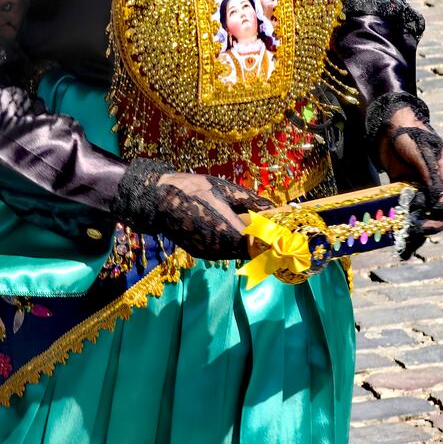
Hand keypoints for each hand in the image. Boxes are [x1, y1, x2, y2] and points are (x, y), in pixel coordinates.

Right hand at [114, 159, 271, 261]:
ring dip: (248, 243)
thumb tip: (275, 209)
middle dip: (263, 242)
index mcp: (230, 234)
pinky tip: (232, 227)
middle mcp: (221, 250)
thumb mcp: (227, 189)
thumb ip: (253, 202)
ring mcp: (209, 254)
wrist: (157, 199)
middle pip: (252, 252)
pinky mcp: (200, 253)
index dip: (275, 241)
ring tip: (254, 224)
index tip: (285, 234)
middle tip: (272, 227)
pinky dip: (233, 243)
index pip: (263, 247)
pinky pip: (224, 251)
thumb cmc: (193, 190)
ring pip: (238, 253)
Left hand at [368, 95, 442, 259]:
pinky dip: (400, 220)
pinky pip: (404, 207)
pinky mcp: (401, 186)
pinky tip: (392, 233)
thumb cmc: (408, 132)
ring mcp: (417, 185)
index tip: (427, 217)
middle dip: (429, 226)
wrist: (388, 120)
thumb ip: (430, 177)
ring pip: (421, 213)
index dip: (442, 213)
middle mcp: (433, 183)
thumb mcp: (422, 153)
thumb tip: (438, 204)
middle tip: (414, 233)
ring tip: (405, 248)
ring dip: (415, 230)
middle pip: (438, 212)